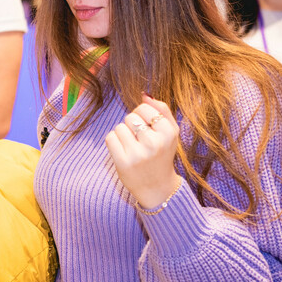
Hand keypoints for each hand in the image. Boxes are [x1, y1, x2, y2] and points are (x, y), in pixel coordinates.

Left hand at [104, 94, 180, 208]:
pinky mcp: (123, 163)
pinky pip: (110, 138)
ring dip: (123, 134)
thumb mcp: (171, 132)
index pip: (144, 108)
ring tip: (133, 147)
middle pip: (130, 117)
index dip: (141, 115)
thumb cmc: (162, 155)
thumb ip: (161, 110)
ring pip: (119, 127)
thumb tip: (144, 94)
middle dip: (132, 125)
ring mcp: (138, 154)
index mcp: (168, 133)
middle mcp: (154, 143)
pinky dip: (114, 142)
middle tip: (140, 140)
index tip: (147, 127)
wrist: (157, 187)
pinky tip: (123, 152)